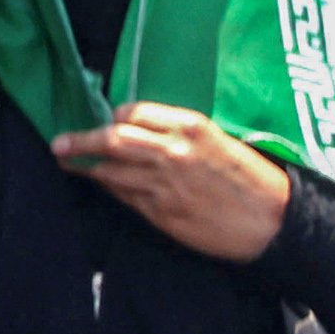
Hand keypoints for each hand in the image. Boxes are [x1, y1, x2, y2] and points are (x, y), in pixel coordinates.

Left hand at [50, 104, 290, 263]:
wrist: (275, 221)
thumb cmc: (253, 179)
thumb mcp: (221, 141)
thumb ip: (181, 135)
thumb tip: (143, 132)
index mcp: (191, 126)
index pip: (133, 112)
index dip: (114, 118)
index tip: (105, 120)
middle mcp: (172, 151)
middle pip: (111, 139)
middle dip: (80, 140)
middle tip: (58, 142)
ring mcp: (163, 183)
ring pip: (110, 170)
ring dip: (84, 166)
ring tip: (66, 161)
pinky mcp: (160, 211)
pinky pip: (124, 196)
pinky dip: (108, 188)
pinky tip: (101, 184)